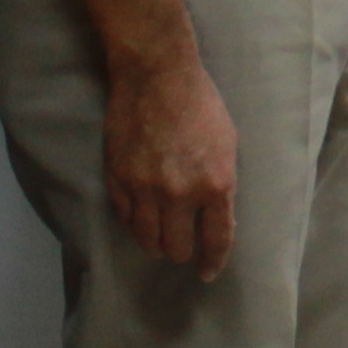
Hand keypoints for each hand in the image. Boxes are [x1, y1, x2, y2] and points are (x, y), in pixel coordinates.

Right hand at [108, 49, 240, 276]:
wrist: (157, 75)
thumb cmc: (200, 105)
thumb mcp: (227, 145)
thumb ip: (222, 185)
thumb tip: (217, 217)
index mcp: (215, 185)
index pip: (216, 240)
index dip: (212, 261)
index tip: (207, 272)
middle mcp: (180, 194)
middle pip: (178, 247)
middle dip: (183, 252)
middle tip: (182, 248)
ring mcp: (145, 188)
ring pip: (148, 240)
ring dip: (156, 245)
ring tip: (159, 242)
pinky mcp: (119, 179)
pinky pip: (126, 219)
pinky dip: (134, 225)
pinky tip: (140, 221)